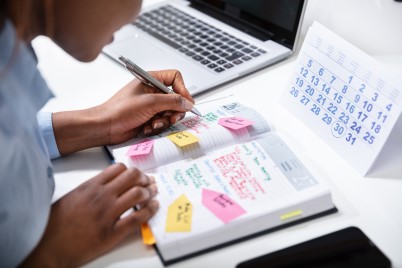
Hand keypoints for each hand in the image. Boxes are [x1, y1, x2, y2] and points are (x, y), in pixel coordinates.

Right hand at [21, 163, 158, 266]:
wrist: (48, 246)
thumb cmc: (56, 223)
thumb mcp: (73, 196)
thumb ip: (92, 188)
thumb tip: (110, 183)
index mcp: (91, 186)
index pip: (119, 168)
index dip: (132, 171)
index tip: (137, 176)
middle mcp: (101, 196)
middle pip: (132, 176)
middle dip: (144, 178)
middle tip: (148, 183)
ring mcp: (107, 214)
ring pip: (138, 194)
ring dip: (149, 193)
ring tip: (152, 195)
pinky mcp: (112, 233)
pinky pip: (138, 218)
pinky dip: (150, 211)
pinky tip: (154, 207)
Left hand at [52, 69, 194, 154]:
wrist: (106, 127)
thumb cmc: (119, 110)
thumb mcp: (150, 103)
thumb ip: (172, 101)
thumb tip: (187, 102)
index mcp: (151, 80)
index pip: (175, 78)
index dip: (183, 89)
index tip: (186, 102)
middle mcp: (152, 91)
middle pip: (176, 98)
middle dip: (174, 110)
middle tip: (171, 118)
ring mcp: (151, 105)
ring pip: (170, 112)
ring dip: (164, 121)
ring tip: (153, 124)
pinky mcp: (149, 117)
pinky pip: (162, 121)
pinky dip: (157, 126)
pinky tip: (147, 128)